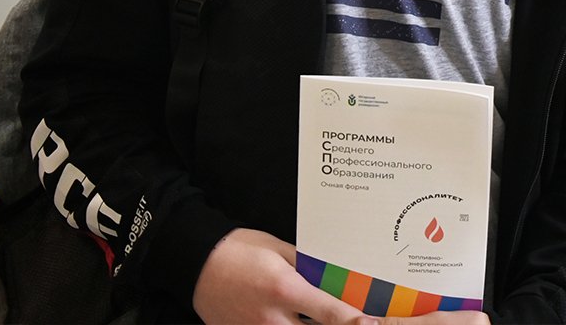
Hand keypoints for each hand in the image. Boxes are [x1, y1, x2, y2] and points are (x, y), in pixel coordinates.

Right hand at [193, 228, 367, 324]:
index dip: (353, 321)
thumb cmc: (240, 249)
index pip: (329, 312)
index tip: (370, 324)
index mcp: (285, 289)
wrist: (195, 263)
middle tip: (350, 320)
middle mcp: (271, 317)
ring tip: (322, 319)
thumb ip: (310, 266)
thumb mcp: (280, 250)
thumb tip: (336, 276)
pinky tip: (294, 321)